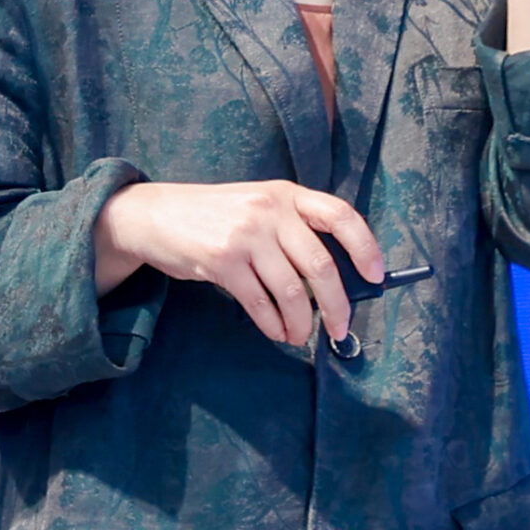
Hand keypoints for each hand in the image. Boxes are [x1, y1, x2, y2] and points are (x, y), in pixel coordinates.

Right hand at [94, 181, 383, 346]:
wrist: (154, 215)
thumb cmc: (215, 217)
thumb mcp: (259, 207)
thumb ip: (293, 231)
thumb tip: (337, 281)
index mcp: (287, 194)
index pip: (340, 215)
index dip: (365, 246)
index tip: (376, 276)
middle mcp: (270, 210)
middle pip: (321, 265)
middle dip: (338, 305)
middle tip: (341, 329)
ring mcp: (246, 234)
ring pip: (292, 291)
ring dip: (302, 322)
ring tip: (301, 335)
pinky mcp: (222, 261)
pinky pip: (260, 303)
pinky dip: (273, 324)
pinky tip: (277, 331)